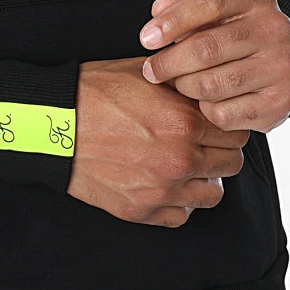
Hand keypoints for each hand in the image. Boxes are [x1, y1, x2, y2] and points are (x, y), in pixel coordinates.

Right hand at [66, 57, 249, 226]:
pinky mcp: (141, 210)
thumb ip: (182, 82)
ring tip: (187, 165)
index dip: (226, 124)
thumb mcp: (144, 73)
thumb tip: (207, 79)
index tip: (215, 123)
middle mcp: (179, 158)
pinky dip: (179, 202)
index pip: (236, 132)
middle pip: (230, 163)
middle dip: (220, 150)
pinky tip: (166, 183)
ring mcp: (161, 188)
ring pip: (213, 194)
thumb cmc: (93, 92)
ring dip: (204, 178)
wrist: (53, 122)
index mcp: (184, 121)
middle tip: (203, 142)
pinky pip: (181, 216)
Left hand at [138, 0, 289, 133]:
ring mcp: (280, 67)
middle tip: (152, 70)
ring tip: (179, 82)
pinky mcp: (278, 103)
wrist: (275, 59)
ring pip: (211, 84)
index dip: (173, 22)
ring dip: (184, 87)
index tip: (147, 38)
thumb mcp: (213, 8)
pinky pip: (224, 113)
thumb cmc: (235, 29)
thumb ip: (183, 5)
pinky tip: (206, 98)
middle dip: (168, 62)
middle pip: (206, 48)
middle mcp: (274, 30)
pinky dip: (205, 109)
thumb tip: (159, 10)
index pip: (210, 3)